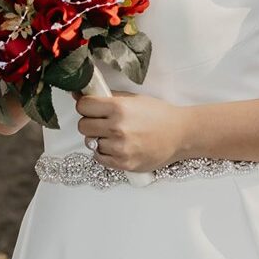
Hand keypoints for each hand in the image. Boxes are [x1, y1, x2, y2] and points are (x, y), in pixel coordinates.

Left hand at [75, 91, 191, 173]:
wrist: (180, 134)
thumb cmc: (158, 115)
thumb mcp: (133, 99)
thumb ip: (106, 97)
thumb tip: (78, 94)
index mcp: (119, 108)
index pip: (83, 106)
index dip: (85, 106)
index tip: (90, 108)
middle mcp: (117, 128)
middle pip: (82, 126)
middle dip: (90, 123)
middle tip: (102, 122)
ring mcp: (120, 148)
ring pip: (90, 143)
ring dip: (99, 139)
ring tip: (115, 136)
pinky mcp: (123, 163)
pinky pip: (99, 158)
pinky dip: (104, 153)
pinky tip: (116, 146)